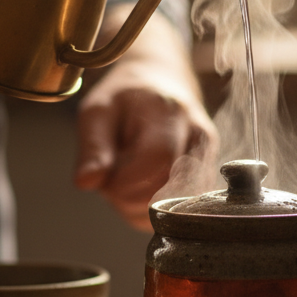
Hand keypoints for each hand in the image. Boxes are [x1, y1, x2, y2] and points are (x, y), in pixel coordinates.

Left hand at [74, 6, 218, 230]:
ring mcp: (208, 158)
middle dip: (129, 196)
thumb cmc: (126, 98)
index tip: (102, 174)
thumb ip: (92, 147)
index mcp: (171, 114)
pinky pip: (180, 211)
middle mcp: (199, 137)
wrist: (162, 84)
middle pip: (169, 190)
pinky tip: (142, 187)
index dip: (123, 181)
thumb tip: (87, 182)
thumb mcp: (98, 111)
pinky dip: (154, 210)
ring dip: (141, 206)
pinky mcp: (207, 176)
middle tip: (112, 175)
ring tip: (128, 178)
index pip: (156, 163)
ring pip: (177, 207)